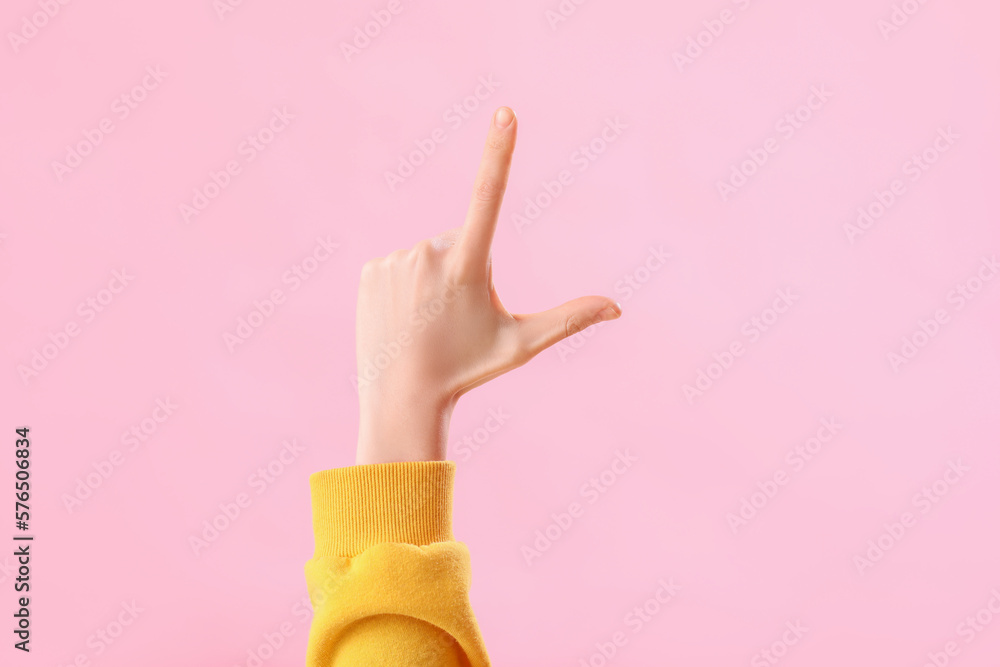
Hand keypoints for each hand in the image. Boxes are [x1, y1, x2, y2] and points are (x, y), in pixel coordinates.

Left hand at [355, 106, 621, 464]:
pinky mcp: (370, 269)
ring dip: (433, 279)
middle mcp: (429, 254)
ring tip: (425, 319)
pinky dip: (405, 285)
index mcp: (468, 266)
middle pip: (461, 241)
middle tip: (451, 315)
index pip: (489, 198)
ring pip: (429, 254)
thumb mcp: (522, 345)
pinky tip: (403, 316)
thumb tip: (618, 308)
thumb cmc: (468, 368)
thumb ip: (569, 319)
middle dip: (464, 269)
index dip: (499, 153)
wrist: (401, 395)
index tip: (505, 113)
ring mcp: (396, 260)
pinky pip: (399, 265)